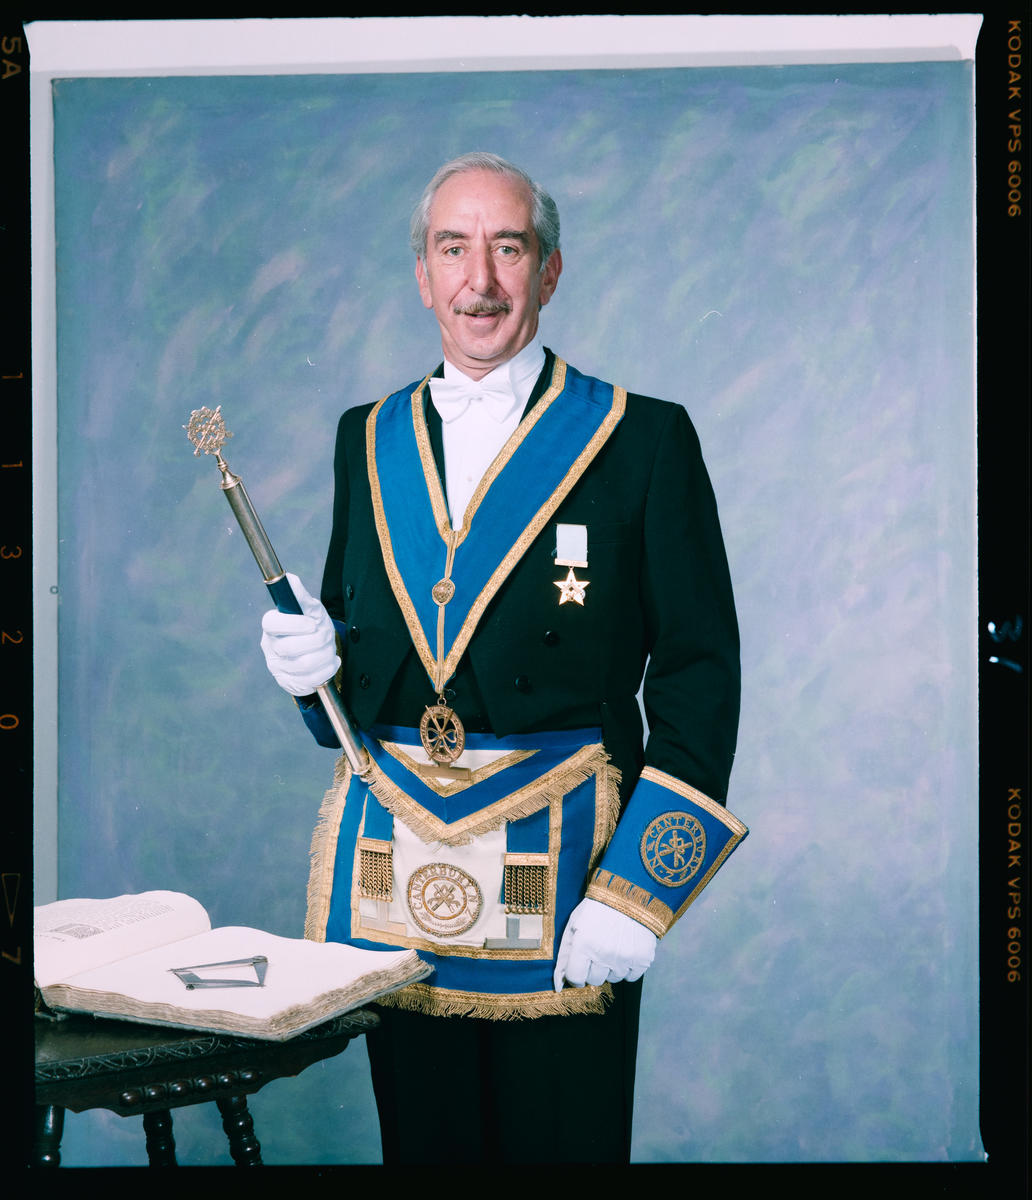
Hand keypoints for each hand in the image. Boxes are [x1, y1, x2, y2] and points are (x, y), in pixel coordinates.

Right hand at [260, 573, 339, 696]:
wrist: (318, 650)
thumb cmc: (311, 625)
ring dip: (324, 655)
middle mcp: (270, 647)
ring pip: (303, 665)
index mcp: (271, 626)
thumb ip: (301, 596)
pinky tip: (330, 661)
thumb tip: (290, 578)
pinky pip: (312, 680)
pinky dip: (327, 669)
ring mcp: (278, 667)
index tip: (312, 623)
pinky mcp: (289, 683)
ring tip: (329, 647)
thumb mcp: (310, 608)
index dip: (293, 624)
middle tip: (325, 635)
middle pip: (289, 648)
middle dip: (316, 640)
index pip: (271, 624)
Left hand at [553, 898, 656, 990]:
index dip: (575, 975)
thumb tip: (558, 985)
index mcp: (584, 944)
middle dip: (593, 969)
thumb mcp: (574, 925)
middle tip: (598, 950)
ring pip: (614, 978)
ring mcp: (625, 958)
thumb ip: (565, 955)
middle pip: (595, 980)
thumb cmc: (597, 909)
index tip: (579, 968)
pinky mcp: (643, 959)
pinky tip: (626, 949)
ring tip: (613, 945)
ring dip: (611, 967)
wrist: (629, 894)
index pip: (576, 978)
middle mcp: (604, 954)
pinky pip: (631, 977)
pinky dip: (628, 967)